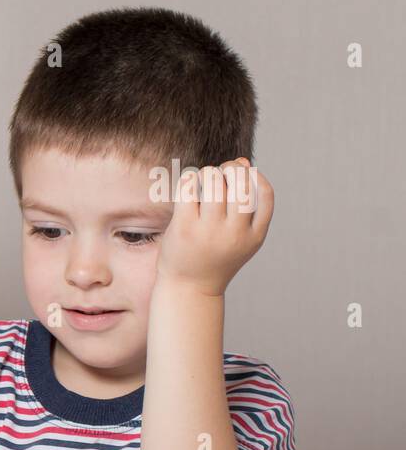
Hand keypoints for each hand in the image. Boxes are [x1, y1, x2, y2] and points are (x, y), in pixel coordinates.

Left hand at [156, 158, 273, 296]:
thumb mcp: (240, 237)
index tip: (243, 174)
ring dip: (210, 172)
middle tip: (222, 172)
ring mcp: (209, 231)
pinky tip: (190, 185)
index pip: (265, 194)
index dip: (254, 176)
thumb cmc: (214, 256)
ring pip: (215, 181)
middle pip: (241, 184)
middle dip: (232, 168)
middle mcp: (235, 233)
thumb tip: (242, 161)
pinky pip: (189, 188)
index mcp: (254, 236)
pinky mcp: (184, 227)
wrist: (189, 288)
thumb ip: (245, 205)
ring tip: (205, 179)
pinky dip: (191, 178)